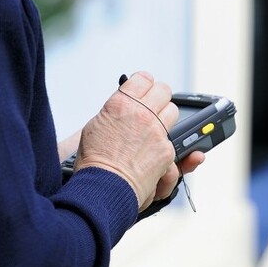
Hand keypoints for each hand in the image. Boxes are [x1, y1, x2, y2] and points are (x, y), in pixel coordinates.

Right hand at [74, 72, 179, 210]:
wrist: (102, 188)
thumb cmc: (94, 160)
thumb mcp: (95, 125)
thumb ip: (115, 111)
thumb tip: (124, 106)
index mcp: (121, 104)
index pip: (143, 78)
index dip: (144, 83)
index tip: (144, 88)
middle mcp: (142, 114)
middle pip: (163, 90)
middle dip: (159, 97)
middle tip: (153, 105)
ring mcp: (157, 131)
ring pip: (173, 111)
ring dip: (165, 117)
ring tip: (154, 128)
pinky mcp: (167, 150)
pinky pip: (173, 141)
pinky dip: (164, 146)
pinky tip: (153, 153)